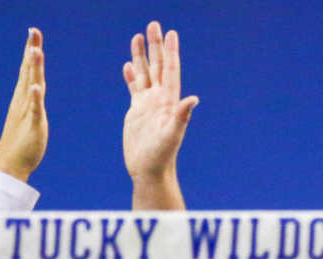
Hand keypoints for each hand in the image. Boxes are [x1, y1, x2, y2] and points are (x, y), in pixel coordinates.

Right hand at [0, 29, 47, 182]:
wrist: (11, 164)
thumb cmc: (22, 142)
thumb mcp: (30, 116)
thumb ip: (33, 101)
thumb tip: (35, 87)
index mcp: (24, 98)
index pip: (28, 70)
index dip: (31, 51)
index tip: (33, 32)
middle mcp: (23, 101)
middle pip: (28, 71)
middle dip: (32, 51)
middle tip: (34, 31)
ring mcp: (26, 112)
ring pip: (31, 86)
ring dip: (34, 69)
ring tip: (35, 50)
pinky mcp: (32, 126)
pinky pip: (34, 110)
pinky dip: (35, 98)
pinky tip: (36, 87)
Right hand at [123, 21, 198, 209]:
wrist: (150, 170)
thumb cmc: (162, 156)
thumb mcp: (172, 135)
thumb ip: (182, 117)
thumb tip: (193, 99)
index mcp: (168, 101)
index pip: (170, 71)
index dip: (170, 52)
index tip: (171, 33)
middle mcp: (159, 100)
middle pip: (157, 66)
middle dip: (156, 46)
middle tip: (154, 24)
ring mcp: (148, 105)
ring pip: (144, 74)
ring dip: (141, 56)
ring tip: (137, 37)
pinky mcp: (136, 112)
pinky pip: (134, 89)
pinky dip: (131, 76)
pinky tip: (128, 66)